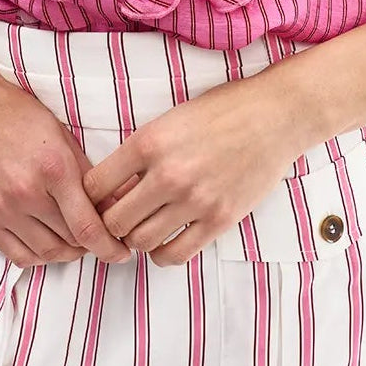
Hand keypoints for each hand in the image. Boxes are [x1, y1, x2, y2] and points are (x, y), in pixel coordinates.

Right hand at [0, 60, 133, 267]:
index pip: (87, 226)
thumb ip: (89, 176)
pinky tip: (47, 242)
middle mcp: (26, 193)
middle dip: (90, 245)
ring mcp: (2, 209)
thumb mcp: (64, 137)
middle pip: (70, 242)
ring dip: (66, 252)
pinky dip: (38, 256)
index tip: (122, 253)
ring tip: (74, 240)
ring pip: (46, 253)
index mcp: (54, 169)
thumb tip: (117, 205)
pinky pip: (17, 255)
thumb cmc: (20, 117)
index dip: (109, 247)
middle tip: (99, 237)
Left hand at [81, 71, 300, 266]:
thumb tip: (111, 190)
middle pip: (113, 222)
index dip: (90, 198)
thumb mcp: (170, 119)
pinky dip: (162, 254)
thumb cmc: (221, 111)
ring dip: (135, 239)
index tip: (99, 200)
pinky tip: (165, 240)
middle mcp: (167, 174)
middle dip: (109, 224)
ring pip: (140, 242)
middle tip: (118, 219)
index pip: (94, 187)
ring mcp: (194, 200)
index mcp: (148, 142)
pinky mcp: (219, 219)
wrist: (275, 115)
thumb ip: (140, 153)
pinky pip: (175, 254)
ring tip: (143, 228)